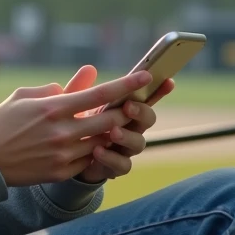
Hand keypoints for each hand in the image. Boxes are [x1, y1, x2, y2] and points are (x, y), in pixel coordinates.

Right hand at [0, 67, 152, 185]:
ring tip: (117, 122)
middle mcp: (62, 132)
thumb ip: (60, 87)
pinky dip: (96, 150)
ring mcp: (63, 155)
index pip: (99, 94)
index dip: (125, 85)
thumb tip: (88, 77)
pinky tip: (94, 143)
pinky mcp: (61, 172)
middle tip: (135, 103)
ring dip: (113, 132)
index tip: (145, 77)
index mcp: (53, 108)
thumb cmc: (3, 122)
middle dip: (127, 110)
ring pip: (103, 141)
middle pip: (109, 120)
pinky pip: (90, 160)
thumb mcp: (26, 96)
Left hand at [67, 67, 174, 184]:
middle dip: (141, 111)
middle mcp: (130, 127)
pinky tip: (97, 151)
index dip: (159, 89)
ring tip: (113, 132)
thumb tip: (89, 68)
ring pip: (139, 143)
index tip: (168, 81)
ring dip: (127, 136)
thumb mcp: (73, 105)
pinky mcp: (116, 166)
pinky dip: (111, 158)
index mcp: (123, 108)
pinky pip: (123, 165)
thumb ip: (80, 89)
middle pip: (148, 118)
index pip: (144, 97)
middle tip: (128, 107)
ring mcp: (125, 148)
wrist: (65, 158)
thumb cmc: (74, 125)